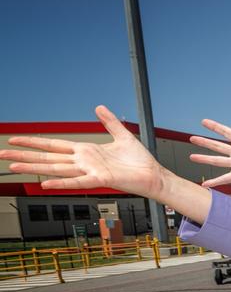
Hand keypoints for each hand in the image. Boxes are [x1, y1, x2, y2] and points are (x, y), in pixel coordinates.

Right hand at [2, 105, 166, 196]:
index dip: (34, 142)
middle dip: (24, 155)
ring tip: (13, 167)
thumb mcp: (123, 136)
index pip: (53, 145)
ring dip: (34, 168)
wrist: (154, 176)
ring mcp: (90, 171)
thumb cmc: (139, 161)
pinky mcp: (101, 180)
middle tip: (1, 154)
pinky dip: (61, 183)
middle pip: (48, 157)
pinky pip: (78, 181)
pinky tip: (44, 184)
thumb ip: (109, 122)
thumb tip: (99, 107)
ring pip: (56, 169)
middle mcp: (84, 162)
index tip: (14, 139)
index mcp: (86, 152)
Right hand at [190, 110, 230, 191]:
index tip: (203, 122)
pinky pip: (224, 179)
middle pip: (216, 146)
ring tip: (192, 157)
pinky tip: (204, 184)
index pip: (225, 132)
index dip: (214, 127)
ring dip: (204, 159)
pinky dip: (214, 182)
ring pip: (216, 161)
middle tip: (192, 138)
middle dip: (204, 142)